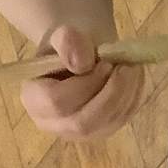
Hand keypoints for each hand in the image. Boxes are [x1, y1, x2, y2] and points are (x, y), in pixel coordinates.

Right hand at [20, 27, 141, 140]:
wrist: (82, 53)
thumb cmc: (68, 45)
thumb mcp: (63, 34)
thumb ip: (68, 42)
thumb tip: (83, 64)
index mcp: (34, 99)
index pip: (57, 102)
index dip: (85, 84)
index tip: (104, 62)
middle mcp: (53, 123)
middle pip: (83, 122)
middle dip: (110, 94)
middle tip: (125, 67)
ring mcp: (78, 132)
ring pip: (106, 124)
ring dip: (126, 94)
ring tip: (131, 66)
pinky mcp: (101, 131)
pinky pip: (122, 120)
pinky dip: (134, 97)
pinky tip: (134, 76)